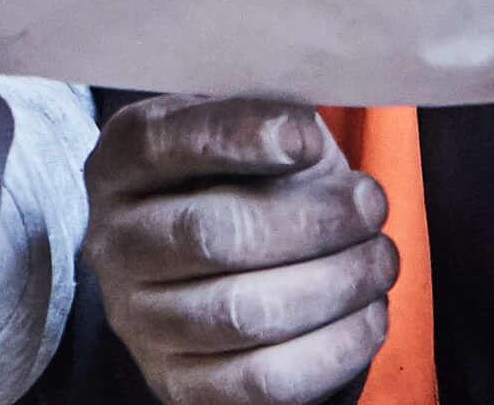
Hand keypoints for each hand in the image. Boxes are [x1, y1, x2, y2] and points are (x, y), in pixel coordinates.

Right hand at [86, 97, 397, 404]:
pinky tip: (368, 312)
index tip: (309, 139)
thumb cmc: (241, 184)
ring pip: (245, 313)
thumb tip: (300, 132)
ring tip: (380, 256)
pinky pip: (267, 380)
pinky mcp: (181, 384)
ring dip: (335, 283)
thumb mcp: (241, 131)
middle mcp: (113, 245)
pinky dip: (335, 346)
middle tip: (371, 203)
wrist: (218, 271)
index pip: (163, 143)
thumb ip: (262, 116)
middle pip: (211, 234)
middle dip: (311, 219)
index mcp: (119, 165)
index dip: (237, 137)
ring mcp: (140, 322)